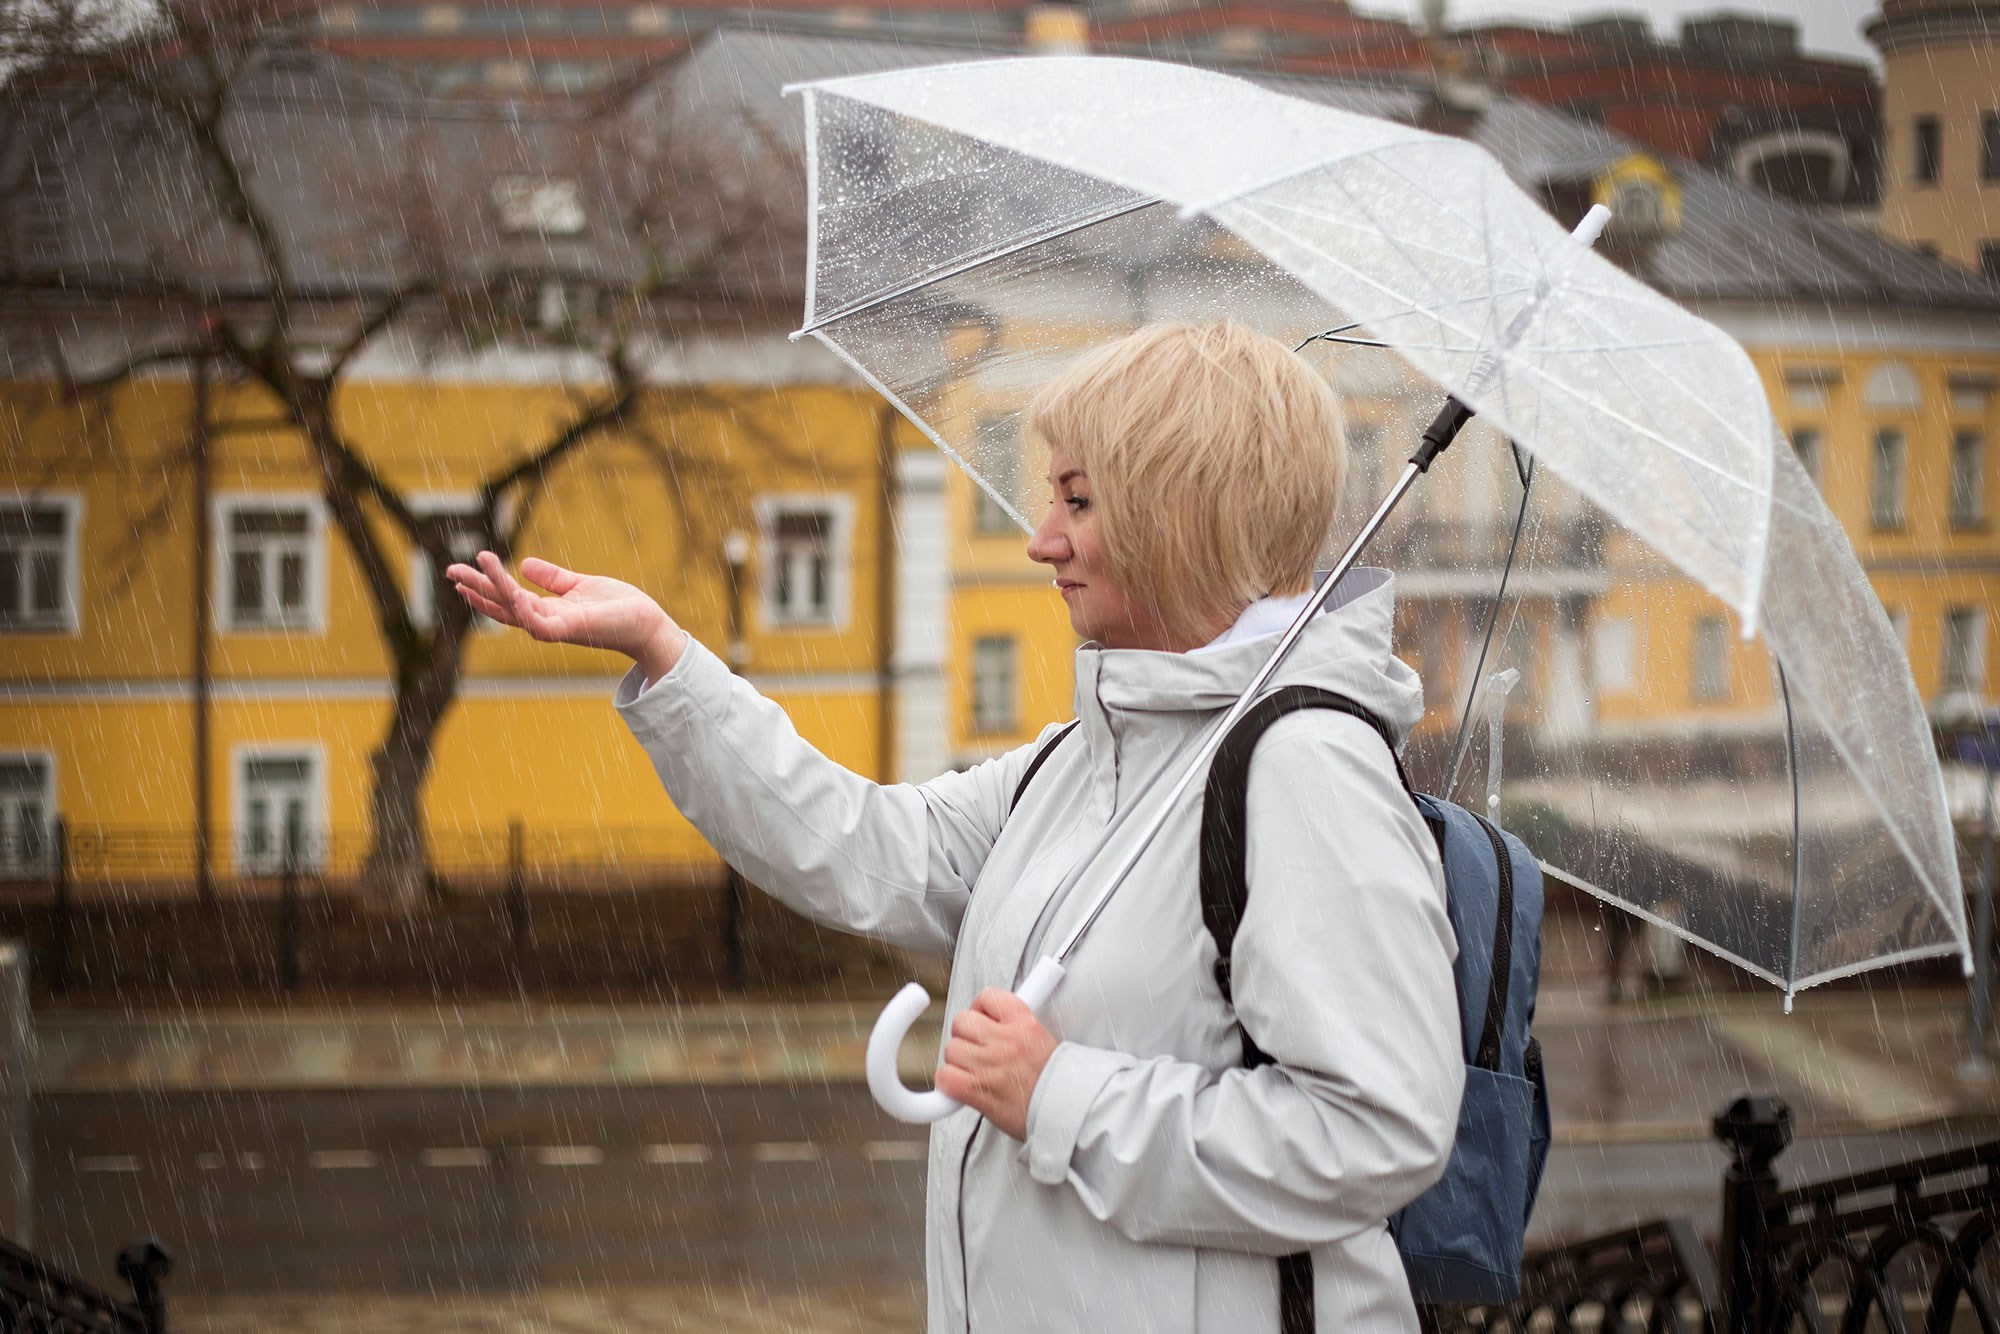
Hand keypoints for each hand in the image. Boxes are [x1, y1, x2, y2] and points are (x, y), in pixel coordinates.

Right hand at [446, 552, 687, 682]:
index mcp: (547, 611)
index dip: (485, 588)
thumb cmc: (618, 607)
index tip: (462, 572)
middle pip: (502, 606)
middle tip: (449, 571)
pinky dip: (519, 605)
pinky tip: (507, 585)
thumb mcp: (579, 585)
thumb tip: (524, 563)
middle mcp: (546, 622)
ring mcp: (555, 628)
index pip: (508, 600)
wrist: (647, 623)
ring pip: (514, 610)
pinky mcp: (569, 630)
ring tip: (475, 565)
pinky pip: (536, 620)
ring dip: (492, 590)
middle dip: (476, 590)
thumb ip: (552, 578)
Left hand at [936, 988, 1057, 1140]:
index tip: (982, 1019)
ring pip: (951, 1049)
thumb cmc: (1057, 1084)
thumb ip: (1017, 1026)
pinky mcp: (979, 1091)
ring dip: (957, 1061)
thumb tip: (993, 1017)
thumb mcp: (1043, 1041)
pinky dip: (948, 1083)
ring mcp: (991, 1066)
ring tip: (972, 1071)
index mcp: (1025, 1024)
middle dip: (965, 1035)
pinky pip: (946, 1077)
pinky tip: (960, 1087)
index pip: (988, 997)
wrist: (1068, 1114)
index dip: (980, 1009)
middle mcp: (1007, 1041)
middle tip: (975, 1047)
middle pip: (962, 1021)